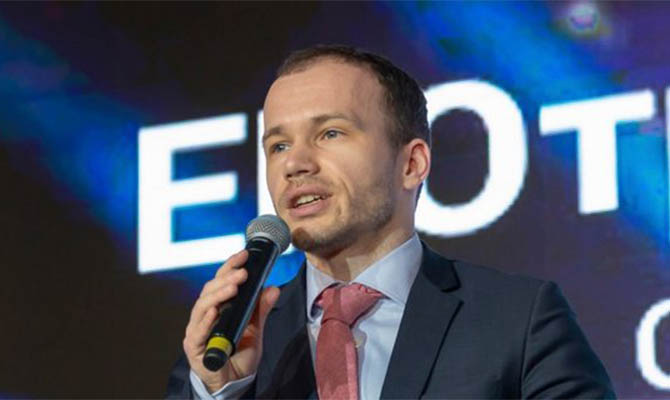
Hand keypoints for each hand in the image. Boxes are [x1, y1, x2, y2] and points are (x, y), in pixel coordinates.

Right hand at [183, 250, 280, 392]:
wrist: (233, 382)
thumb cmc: (239, 354)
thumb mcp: (255, 329)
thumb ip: (261, 309)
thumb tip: (273, 288)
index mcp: (217, 307)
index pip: (220, 281)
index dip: (230, 266)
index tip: (243, 254)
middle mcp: (204, 316)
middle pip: (210, 290)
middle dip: (226, 278)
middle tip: (243, 272)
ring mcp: (197, 331)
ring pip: (202, 307)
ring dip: (218, 294)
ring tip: (233, 286)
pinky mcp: (194, 348)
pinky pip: (197, 332)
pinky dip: (206, 321)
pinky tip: (215, 311)